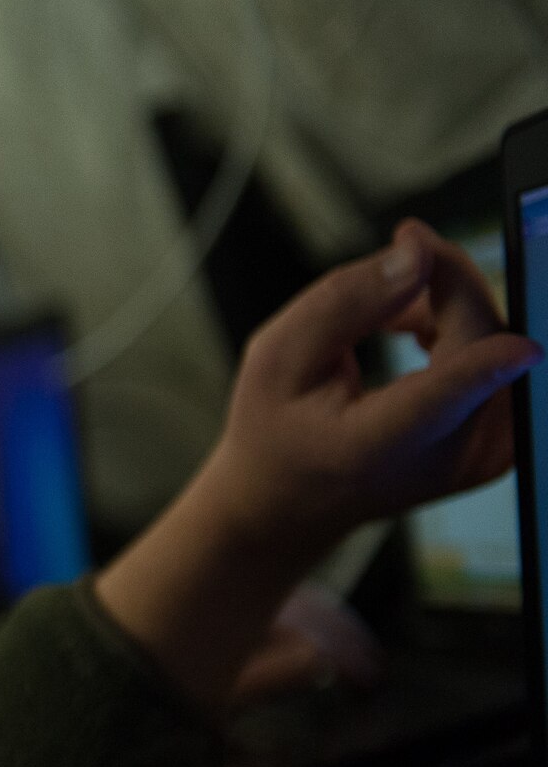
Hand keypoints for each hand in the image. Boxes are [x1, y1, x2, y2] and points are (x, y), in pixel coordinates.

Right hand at [96, 220, 539, 716]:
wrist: (277, 514)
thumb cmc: (266, 439)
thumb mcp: (275, 358)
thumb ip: (344, 302)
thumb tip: (413, 257)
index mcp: (390, 441)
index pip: (465, 379)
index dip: (480, 326)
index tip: (501, 309)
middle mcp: (449, 456)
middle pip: (484, 333)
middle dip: (445, 282)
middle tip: (392, 253)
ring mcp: (480, 460)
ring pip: (496, 343)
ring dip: (449, 310)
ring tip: (382, 316)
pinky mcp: (495, 451)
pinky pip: (497, 365)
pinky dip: (460, 337)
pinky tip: (408, 336)